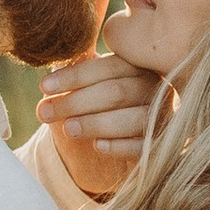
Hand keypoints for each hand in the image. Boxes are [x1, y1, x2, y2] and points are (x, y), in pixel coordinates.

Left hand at [36, 49, 162, 203]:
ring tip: (68, 129)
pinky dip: (120, 146)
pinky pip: (146, 145)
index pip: (107, 66)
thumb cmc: (102, 99)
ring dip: (97, 124)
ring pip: (134, 118)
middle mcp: (156, 86)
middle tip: (44, 112)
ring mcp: (164, 114)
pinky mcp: (164, 142)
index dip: (74, 76)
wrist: (124, 133)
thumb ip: (76, 76)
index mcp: (137, 64)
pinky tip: (97, 146)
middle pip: (117, 92)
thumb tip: (50, 75)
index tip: (44, 86)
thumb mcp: (90, 83)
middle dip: (76, 102)